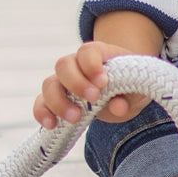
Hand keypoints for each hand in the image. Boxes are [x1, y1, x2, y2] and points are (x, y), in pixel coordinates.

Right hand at [33, 40, 150, 128]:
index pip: (87, 52)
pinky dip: (42, 113)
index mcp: (98, 54)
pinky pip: (41, 103)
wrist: (124, 95)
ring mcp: (63, 81)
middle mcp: (76, 64)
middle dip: (76, 83)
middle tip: (94, 98)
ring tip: (75, 118)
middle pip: (64, 65)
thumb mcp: (136, 91)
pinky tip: (52, 125)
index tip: (103, 82)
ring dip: (59, 101)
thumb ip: (128, 97)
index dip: (92, 65)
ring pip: (49, 84)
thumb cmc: (130, 87)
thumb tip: (119, 107)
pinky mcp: (55, 99)